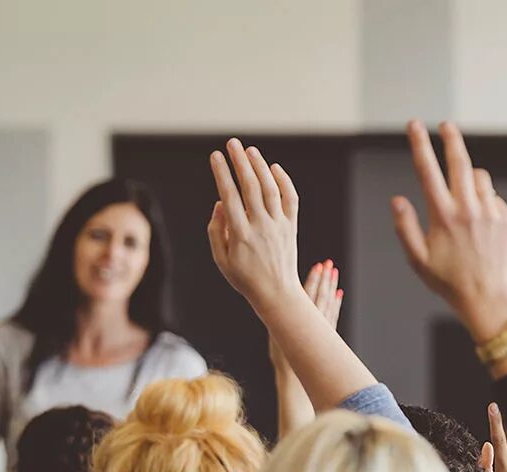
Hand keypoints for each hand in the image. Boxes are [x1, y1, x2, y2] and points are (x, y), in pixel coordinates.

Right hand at [208, 139, 305, 318]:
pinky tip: (274, 168)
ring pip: (270, 188)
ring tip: (250, 151)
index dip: (222, 173)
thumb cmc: (244, 278)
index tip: (215, 156)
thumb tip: (220, 202)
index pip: (230, 196)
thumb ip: (217, 230)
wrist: (277, 293)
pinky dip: (284, 181)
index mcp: (240, 235)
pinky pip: (290, 199)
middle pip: (251, 187)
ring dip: (260, 166)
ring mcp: (278, 225)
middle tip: (232, 144)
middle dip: (240, 162)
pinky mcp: (291, 226)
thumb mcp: (221, 259)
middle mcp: (261, 226)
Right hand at [269, 260, 342, 367]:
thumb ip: (278, 319)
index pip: (309, 295)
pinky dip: (336, 304)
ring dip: (331, 287)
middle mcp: (313, 323)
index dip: (314, 280)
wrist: (295, 379)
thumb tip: (275, 301)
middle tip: (329, 264)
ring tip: (334, 273)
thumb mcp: (275, 336)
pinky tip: (338, 294)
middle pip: (321, 296)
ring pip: (329, 303)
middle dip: (325, 279)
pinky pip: (333, 315)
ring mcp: (323, 329)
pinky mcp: (328, 335)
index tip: (319, 266)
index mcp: (299, 321)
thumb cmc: (282, 359)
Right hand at [391, 121, 506, 341]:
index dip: (419, 144)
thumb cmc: (448, 280)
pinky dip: (484, 202)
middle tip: (446, 125)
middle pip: (460, 161)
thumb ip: (405, 227)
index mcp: (443, 216)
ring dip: (468, 178)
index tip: (414, 125)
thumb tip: (397, 200)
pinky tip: (478, 226)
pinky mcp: (506, 219)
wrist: (488, 297)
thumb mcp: (417, 258)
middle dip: (451, 139)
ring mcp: (490, 212)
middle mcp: (468, 210)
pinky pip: (493, 198)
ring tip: (462, 201)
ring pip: (479, 177)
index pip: (427, 171)